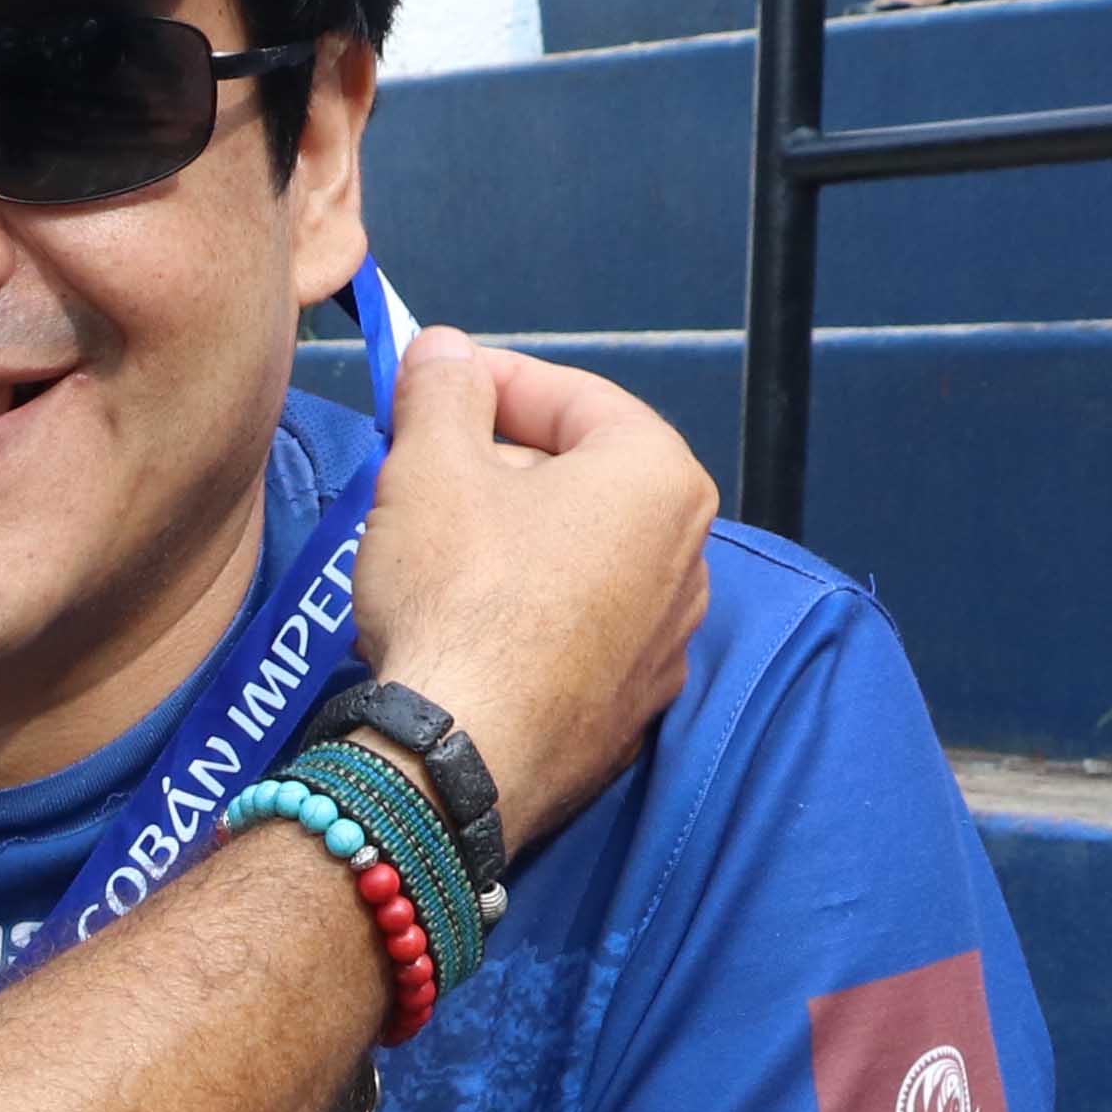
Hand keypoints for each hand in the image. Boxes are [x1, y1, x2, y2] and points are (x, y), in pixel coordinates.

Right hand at [341, 334, 710, 863]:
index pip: (574, 397)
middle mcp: (690, 557)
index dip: (491, 381)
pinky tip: (466, 626)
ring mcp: (667, 644)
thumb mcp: (429, 465)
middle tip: (421, 470)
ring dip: (513, 540)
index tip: (431, 384)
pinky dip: (530, 614)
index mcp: (660, 478)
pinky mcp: (631, 711)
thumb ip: (442, 390)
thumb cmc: (459, 594)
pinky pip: (580, 632)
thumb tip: (444, 351)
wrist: (465, 760)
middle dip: (500, 464)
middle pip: (583, 479)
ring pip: (582, 559)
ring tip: (435, 549)